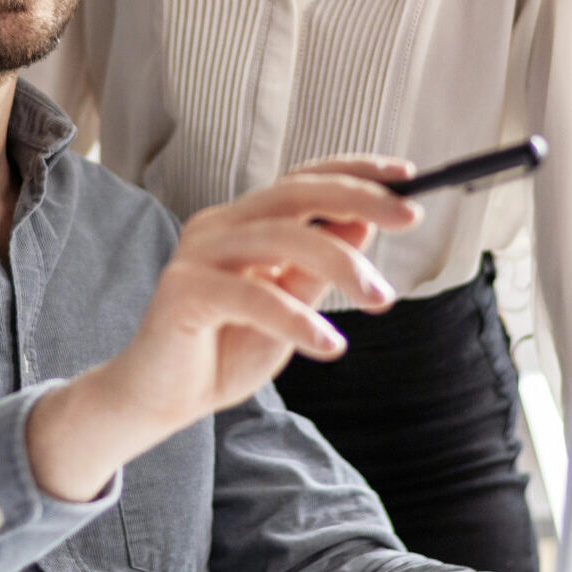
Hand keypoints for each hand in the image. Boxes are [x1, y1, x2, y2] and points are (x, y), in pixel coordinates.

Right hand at [26, 157, 420, 500]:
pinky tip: (329, 345)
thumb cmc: (224, 351)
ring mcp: (197, 254)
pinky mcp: (183, 292)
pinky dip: (297, 319)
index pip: (304, 180)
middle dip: (359, 199)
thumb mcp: (289, 309)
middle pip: (296, 194)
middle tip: (412, 216)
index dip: (355, 171)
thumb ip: (316, 270)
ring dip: (341, 266)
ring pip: (281, 238)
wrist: (159, 401)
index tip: (409, 174)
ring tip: (381, 300)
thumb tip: (364, 225)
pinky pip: (252, 296)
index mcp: (245, 221)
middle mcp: (219, 225)